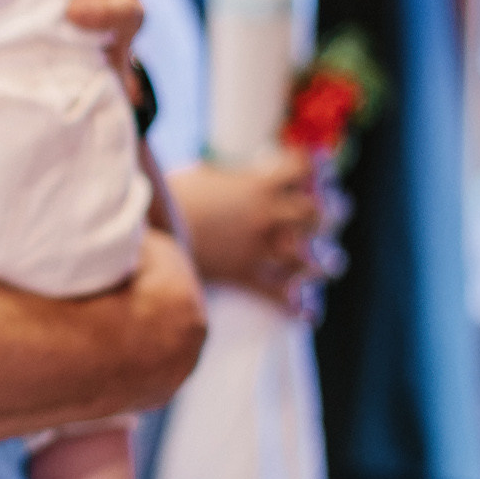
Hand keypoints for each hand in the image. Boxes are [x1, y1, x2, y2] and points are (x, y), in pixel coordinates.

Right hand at [166, 151, 335, 312]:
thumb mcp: (202, 173)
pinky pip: (279, 297)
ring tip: (330, 264)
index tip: (317, 164)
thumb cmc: (170, 198)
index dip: (313, 164)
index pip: (301, 168)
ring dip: (323, 262)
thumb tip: (232, 174)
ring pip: (307, 258)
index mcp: (257, 184)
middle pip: (315, 213)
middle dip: (327, 213)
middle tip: (329, 213)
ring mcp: (258, 248)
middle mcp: (266, 215)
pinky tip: (309, 314)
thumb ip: (227, 175)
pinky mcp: (244, 275)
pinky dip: (297, 308)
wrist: (150, 231)